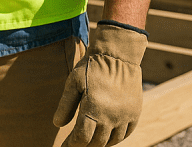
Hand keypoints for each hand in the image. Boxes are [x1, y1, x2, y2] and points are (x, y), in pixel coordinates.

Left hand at [53, 23, 147, 146]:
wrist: (118, 55)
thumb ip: (65, 105)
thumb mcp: (73, 82)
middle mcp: (111, 117)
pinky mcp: (134, 113)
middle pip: (96, 142)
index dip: (71, 145)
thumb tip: (57, 124)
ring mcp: (125, 116)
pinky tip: (107, 136)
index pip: (81, 137)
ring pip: (112, 140)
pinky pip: (125, 133)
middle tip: (75, 144)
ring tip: (89, 142)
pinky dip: (115, 138)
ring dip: (100, 143)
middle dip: (84, 145)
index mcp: (94, 109)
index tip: (64, 146)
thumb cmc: (92, 66)